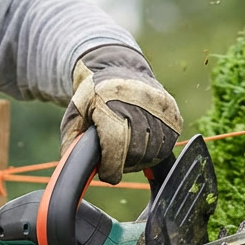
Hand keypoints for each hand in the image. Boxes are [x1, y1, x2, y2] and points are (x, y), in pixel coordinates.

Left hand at [59, 45, 182, 183]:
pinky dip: (155, 152)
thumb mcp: (75, 115)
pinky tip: (142, 146)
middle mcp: (139, 102)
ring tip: (128, 154)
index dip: (112, 168)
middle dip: (125, 165)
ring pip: (154, 151)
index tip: (108, 175)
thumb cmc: (94, 96)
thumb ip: (71, 143)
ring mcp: (159, 107)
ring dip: (140, 160)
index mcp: (110, 101)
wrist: (119, 69)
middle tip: (115, 163)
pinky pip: (167, 145)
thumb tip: (71, 167)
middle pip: (137, 152)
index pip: (116, 144)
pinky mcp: (173, 114)